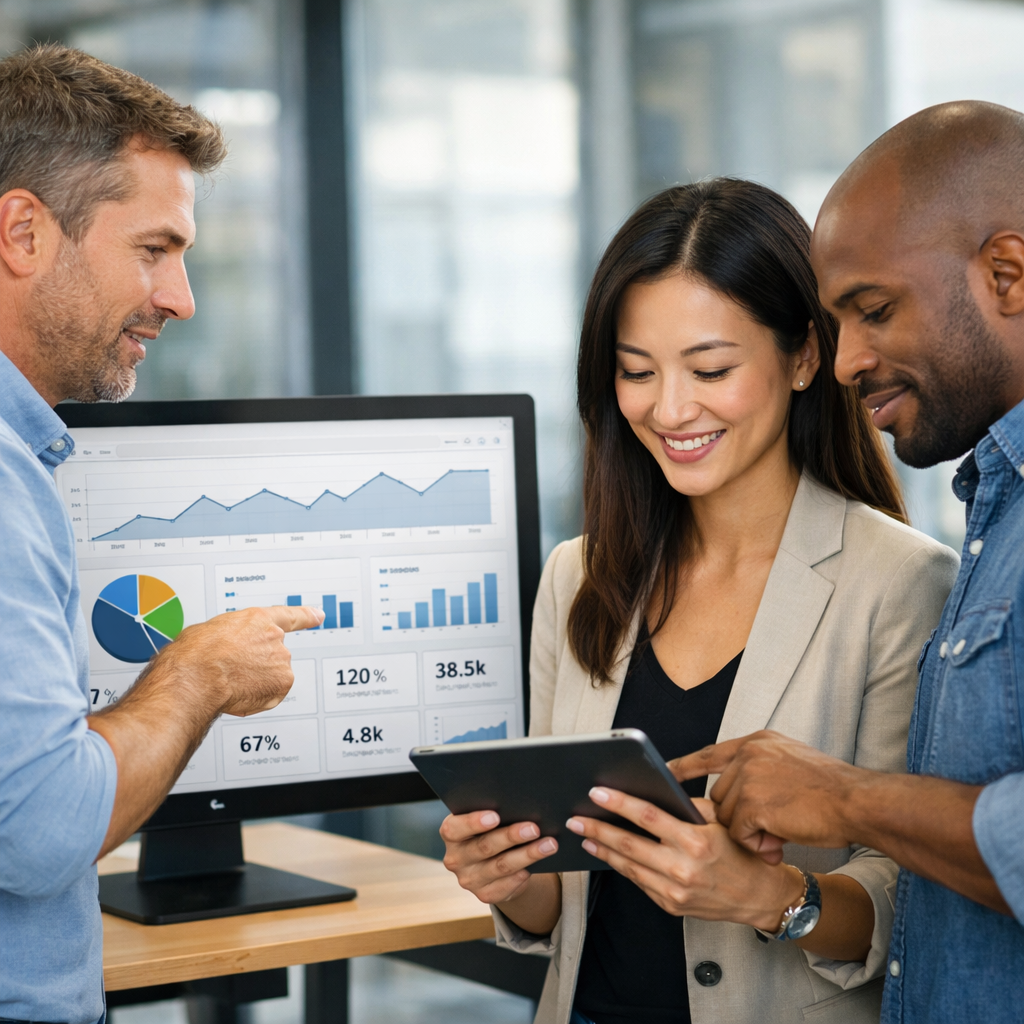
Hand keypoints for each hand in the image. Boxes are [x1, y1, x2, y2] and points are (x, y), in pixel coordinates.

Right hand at [147, 604, 323, 716]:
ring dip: (257, 681)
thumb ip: (231, 635)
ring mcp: (280, 661)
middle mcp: (274, 638)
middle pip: (273, 654)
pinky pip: (272, 694)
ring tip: (231, 681)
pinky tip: (239, 693)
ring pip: (272, 675)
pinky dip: (259, 697)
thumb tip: (226, 646)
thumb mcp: (210, 630)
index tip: (317, 615)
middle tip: (232, 670)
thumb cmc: (195, 654)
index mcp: (256, 619)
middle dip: (256, 663)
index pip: (289, 616)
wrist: (196, 677)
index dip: (305, 616)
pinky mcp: (282, 683)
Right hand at [440, 810, 558, 905]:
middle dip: (511, 836)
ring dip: (527, 855)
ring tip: (549, 844)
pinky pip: (505, 886)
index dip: (474, 822)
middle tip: (534, 828)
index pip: (455, 828)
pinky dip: (522, 875)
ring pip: (500, 866)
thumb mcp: (486, 818)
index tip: (495, 815)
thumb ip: (494, 811)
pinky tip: (537, 866)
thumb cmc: (490, 828)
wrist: (492, 859)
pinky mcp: (484, 895)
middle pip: (485, 847)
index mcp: (451, 833)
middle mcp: (455, 858)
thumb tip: (521, 804)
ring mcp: (469, 879)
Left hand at [566, 787, 802, 927]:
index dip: (619, 803)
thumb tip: (654, 792)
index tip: (598, 792)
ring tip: (585, 834)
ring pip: (629, 866)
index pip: (648, 817)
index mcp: (695, 842)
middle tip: (576, 817)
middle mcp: (682, 868)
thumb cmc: (742, 853)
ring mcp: (675, 891)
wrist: (760, 897)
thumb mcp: (720, 822)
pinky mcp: (672, 905)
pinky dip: (622, 867)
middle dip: (598, 828)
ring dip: (603, 849)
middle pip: (629, 844)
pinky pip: (640, 882)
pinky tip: (609, 854)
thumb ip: (688, 808)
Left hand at [671, 731, 864, 857]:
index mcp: (757, 742)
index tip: (665, 772)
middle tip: (769, 830)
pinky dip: (757, 844)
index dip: (686, 766)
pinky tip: (779, 842)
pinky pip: (738, 833)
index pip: (710, 753)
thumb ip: (759, 770)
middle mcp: (748, 754)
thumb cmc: (831, 789)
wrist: (857, 801)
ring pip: (726, 816)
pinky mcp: (753, 804)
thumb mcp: (789, 762)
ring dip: (750, 832)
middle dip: (737, 818)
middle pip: (719, 795)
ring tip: (780, 835)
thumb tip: (735, 794)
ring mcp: (748, 778)